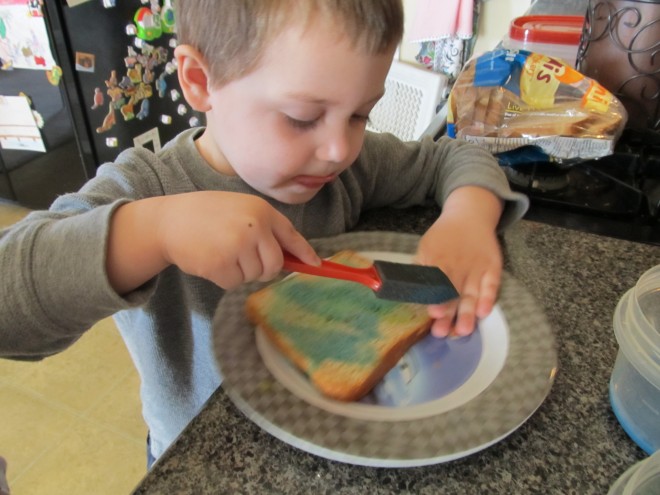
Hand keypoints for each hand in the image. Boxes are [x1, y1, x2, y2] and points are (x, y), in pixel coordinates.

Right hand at [107, 191, 319, 292]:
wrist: (170, 220)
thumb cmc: (207, 214)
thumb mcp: (241, 209)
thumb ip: (265, 229)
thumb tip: (293, 258)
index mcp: (261, 210)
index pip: (291, 236)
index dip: (306, 253)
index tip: (318, 266)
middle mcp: (254, 226)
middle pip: (275, 265)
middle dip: (263, 269)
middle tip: (242, 257)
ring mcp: (238, 245)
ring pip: (254, 276)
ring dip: (240, 271)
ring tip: (221, 251)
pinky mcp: (221, 264)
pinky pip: (234, 283)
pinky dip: (224, 277)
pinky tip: (210, 259)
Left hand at [415, 187, 502, 337]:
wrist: (469, 216)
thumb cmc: (443, 237)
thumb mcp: (427, 247)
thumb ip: (420, 267)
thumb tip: (405, 288)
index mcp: (439, 259)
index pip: (436, 282)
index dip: (435, 298)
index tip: (433, 313)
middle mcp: (459, 265)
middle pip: (453, 292)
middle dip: (449, 313)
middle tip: (443, 331)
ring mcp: (477, 267)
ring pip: (472, 293)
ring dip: (468, 313)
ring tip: (464, 330)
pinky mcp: (492, 267)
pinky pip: (491, 284)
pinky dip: (488, 298)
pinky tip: (484, 312)